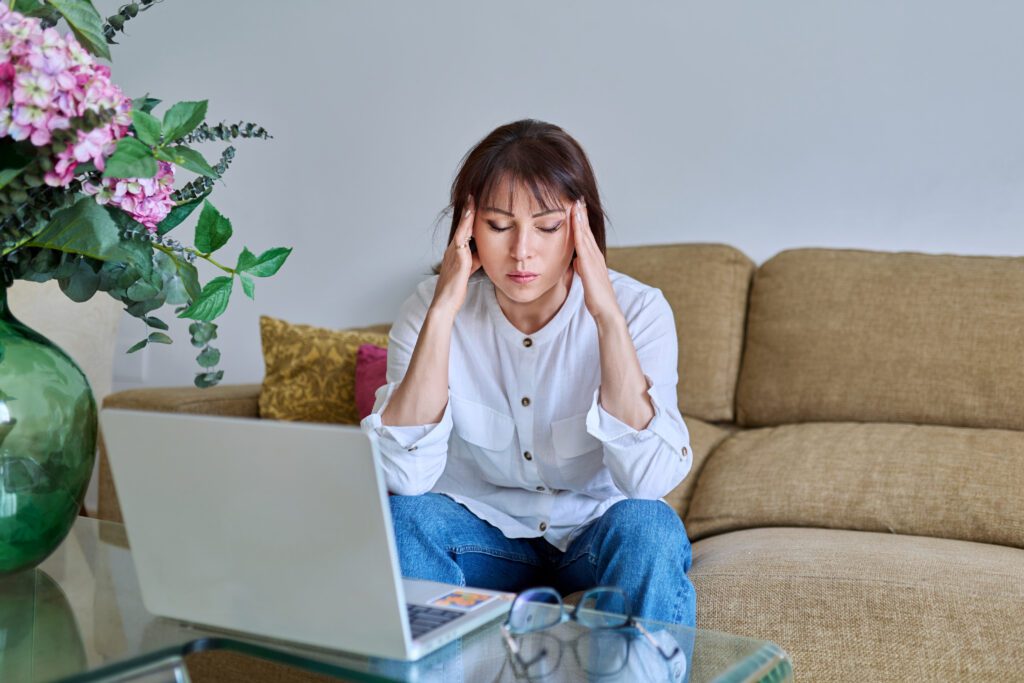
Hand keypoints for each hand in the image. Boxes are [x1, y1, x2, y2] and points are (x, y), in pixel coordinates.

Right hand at [431, 195, 481, 316]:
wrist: (445, 303)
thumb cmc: (456, 290)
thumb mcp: (469, 271)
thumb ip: (475, 260)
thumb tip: (482, 252)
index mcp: (455, 253)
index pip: (463, 232)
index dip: (469, 218)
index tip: (475, 204)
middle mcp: (452, 250)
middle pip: (461, 226)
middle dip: (467, 211)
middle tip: (473, 194)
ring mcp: (453, 253)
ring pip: (461, 229)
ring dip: (467, 214)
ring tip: (472, 199)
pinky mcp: (458, 258)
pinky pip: (462, 238)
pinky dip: (466, 226)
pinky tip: (471, 216)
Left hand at [571, 199, 620, 323]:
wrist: (606, 311)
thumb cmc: (597, 299)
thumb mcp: (586, 279)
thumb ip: (582, 269)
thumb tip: (576, 262)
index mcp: (594, 259)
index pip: (586, 235)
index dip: (582, 220)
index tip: (577, 206)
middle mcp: (595, 255)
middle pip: (587, 229)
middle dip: (582, 213)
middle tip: (577, 196)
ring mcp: (593, 259)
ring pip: (585, 232)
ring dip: (580, 216)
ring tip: (576, 201)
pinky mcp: (589, 264)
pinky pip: (582, 242)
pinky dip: (578, 228)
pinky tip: (574, 218)